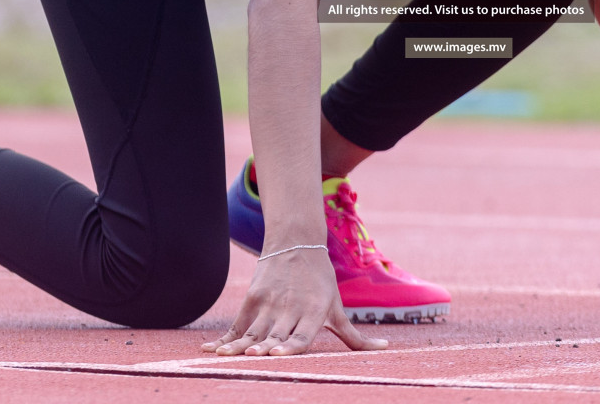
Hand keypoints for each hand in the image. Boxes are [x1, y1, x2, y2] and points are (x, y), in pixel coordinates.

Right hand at [201, 246, 388, 356]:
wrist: (296, 242)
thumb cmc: (321, 282)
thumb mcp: (337, 307)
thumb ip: (356, 336)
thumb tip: (387, 347)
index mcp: (314, 312)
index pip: (301, 334)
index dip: (289, 346)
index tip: (277, 354)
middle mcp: (291, 308)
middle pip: (275, 334)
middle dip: (263, 347)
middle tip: (252, 356)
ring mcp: (270, 302)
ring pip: (252, 330)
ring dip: (239, 344)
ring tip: (225, 356)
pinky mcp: (253, 297)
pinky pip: (238, 323)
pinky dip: (225, 337)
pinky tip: (212, 348)